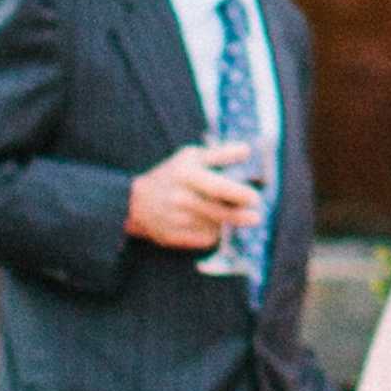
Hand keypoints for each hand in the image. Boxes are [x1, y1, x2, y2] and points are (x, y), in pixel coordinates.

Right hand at [126, 141, 258, 254]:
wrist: (134, 202)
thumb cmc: (171, 174)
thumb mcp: (191, 157)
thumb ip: (220, 154)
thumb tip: (248, 150)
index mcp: (186, 175)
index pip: (217, 187)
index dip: (239, 194)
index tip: (255, 198)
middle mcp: (180, 198)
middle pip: (219, 212)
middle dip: (240, 216)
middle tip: (255, 216)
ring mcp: (175, 220)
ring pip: (213, 226)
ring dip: (224, 223)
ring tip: (226, 216)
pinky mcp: (173, 237)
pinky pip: (203, 239)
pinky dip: (212, 234)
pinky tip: (209, 225)